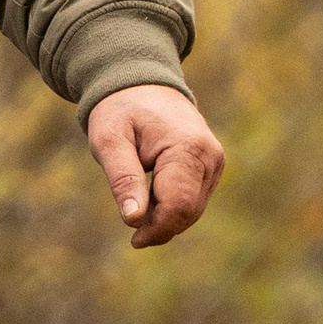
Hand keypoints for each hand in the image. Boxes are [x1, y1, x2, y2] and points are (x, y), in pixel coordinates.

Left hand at [85, 86, 224, 248]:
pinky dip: (171, 206)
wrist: (140, 83)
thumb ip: (123, 179)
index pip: (179, 205)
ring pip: (193, 209)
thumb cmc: (120, 110)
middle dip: (160, 226)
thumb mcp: (109, 141)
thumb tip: (134, 220)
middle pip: (189, 212)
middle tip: (131, 224)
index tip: (134, 240)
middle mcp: (210, 157)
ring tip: (137, 200)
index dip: (157, 229)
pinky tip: (150, 195)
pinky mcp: (210, 167)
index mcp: (188, 148)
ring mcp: (214, 162)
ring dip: (165, 217)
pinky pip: (193, 199)